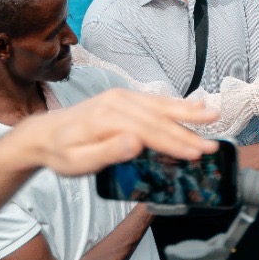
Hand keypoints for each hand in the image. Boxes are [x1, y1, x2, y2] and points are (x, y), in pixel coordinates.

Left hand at [20, 88, 219, 174]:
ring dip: (189, 112)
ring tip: (213, 115)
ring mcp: (121, 97)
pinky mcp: (124, 97)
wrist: (44, 134)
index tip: (195, 154)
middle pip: (159, 118)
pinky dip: (176, 104)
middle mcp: (116, 102)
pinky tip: (194, 105)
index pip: (148, 132)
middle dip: (189, 132)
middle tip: (212, 145)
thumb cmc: (61, 153)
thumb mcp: (76, 162)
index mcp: (106, 118)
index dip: (174, 144)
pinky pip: (155, 100)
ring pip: (161, 105)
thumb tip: (135, 142)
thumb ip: (106, 153)